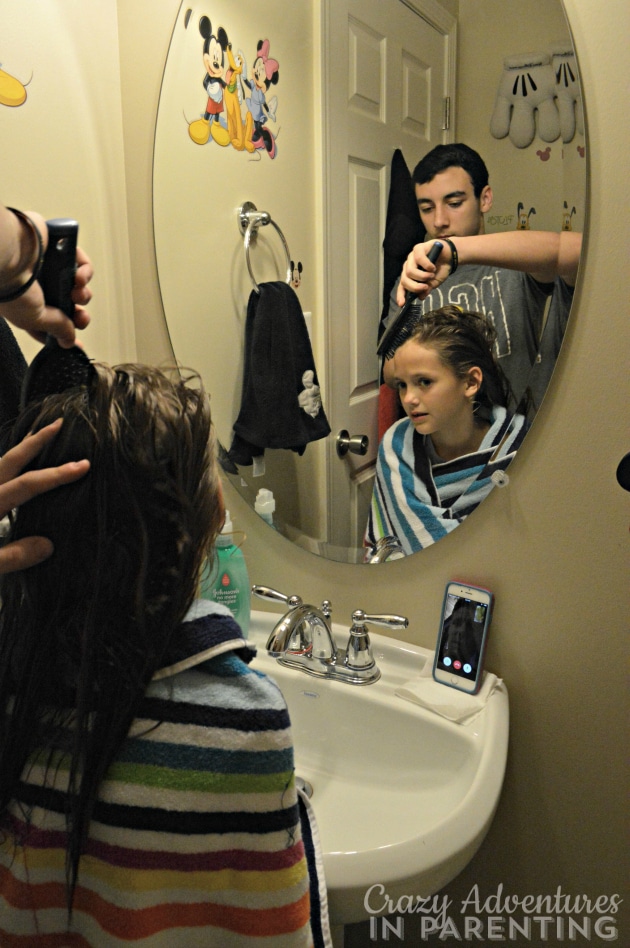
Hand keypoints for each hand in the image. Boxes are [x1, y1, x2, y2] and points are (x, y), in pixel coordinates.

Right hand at [0, 211, 92, 347]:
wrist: (10, 253)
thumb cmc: (14, 288)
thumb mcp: (34, 318)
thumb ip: (56, 328)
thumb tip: (68, 341)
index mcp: (23, 303)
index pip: (47, 323)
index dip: (61, 334)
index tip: (75, 343)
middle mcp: (36, 285)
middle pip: (66, 306)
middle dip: (78, 316)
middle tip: (81, 318)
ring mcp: (48, 266)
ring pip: (75, 286)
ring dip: (83, 295)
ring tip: (77, 294)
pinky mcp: (59, 247)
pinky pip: (80, 263)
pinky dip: (85, 272)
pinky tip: (80, 278)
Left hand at [0, 418, 89, 573]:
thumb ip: (13, 556)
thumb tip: (49, 544)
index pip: (28, 485)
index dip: (58, 475)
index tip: (84, 465)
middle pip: (10, 460)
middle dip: (36, 441)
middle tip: (58, 423)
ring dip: (16, 452)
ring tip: (34, 439)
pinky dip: (2, 471)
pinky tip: (8, 474)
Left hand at [396, 239, 452, 305]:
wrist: (450, 257)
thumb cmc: (440, 270)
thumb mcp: (434, 283)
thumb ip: (426, 289)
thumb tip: (420, 297)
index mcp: (410, 275)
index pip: (402, 286)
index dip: (401, 295)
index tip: (402, 304)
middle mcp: (408, 266)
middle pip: (404, 279)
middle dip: (415, 286)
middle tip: (426, 287)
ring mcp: (412, 257)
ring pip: (410, 271)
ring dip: (422, 276)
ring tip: (431, 275)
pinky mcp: (419, 248)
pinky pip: (419, 258)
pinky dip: (427, 265)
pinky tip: (432, 267)